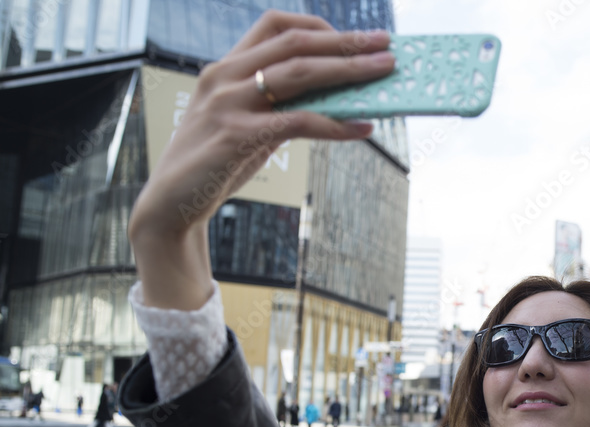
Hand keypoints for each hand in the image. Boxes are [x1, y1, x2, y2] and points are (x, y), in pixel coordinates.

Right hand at [128, 10, 394, 309]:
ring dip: (348, 71)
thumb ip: (281, 108)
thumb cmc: (213, 164)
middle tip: (384, 45)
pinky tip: (361, 128)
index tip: (352, 38)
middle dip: (345, 43)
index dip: (317, 26)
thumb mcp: (247, 125)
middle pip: (296, 44)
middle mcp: (224, 77)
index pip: (274, 25)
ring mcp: (228, 104)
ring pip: (300, 74)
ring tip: (383, 73)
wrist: (171, 204)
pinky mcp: (235, 136)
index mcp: (225, 68)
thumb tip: (336, 102)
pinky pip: (298, 122)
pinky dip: (335, 123)